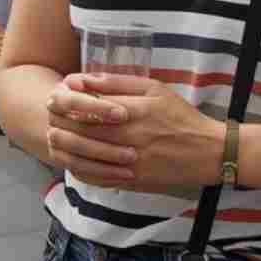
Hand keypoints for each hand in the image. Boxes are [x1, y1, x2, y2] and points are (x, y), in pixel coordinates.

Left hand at [43, 73, 224, 191]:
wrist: (211, 152)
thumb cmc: (181, 117)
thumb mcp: (153, 89)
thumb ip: (116, 82)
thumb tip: (81, 79)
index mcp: (131, 112)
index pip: (84, 108)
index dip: (63, 105)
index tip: (55, 100)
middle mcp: (128, 138)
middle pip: (79, 133)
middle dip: (59, 124)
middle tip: (50, 118)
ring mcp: (129, 163)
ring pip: (83, 157)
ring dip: (65, 147)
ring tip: (57, 136)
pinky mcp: (132, 181)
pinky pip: (95, 178)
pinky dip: (80, 169)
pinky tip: (74, 159)